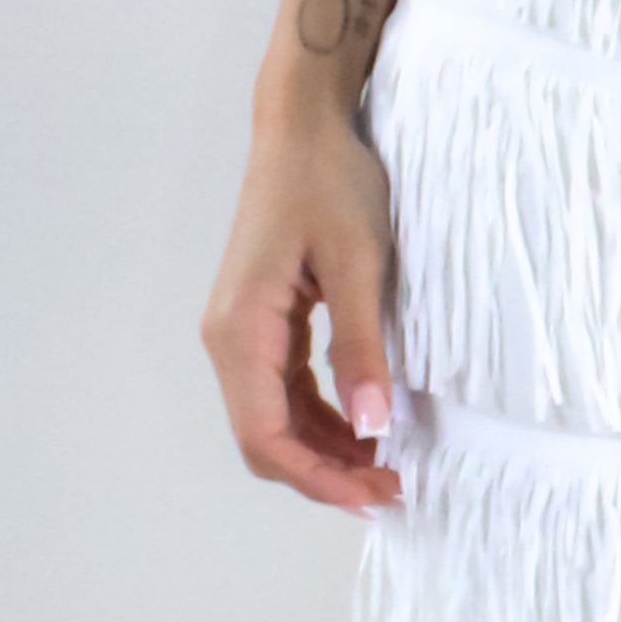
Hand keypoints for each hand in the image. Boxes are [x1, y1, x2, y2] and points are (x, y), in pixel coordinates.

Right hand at [202, 105, 401, 515]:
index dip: (318, 477)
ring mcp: (242, 330)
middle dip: (325, 472)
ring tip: (387, 464)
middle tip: (391, 488)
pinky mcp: (262, 320)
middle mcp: (228, 339)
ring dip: (326, 446)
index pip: (265, 436)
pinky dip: (322, 413)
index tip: (374, 496)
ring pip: (275, 417)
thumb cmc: (329, 181)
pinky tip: (365, 421)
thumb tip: (373, 427)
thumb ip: (361, 346)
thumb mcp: (358, 262)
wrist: (303, 125)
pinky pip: (285, 387)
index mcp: (241, 329)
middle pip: (265, 437)